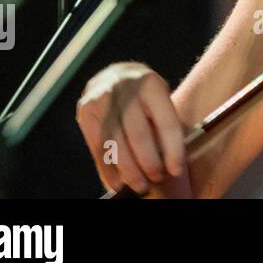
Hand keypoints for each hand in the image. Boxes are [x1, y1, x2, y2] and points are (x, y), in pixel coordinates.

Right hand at [76, 62, 187, 195]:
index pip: (166, 122)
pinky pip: (98, 147)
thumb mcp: (160, 101)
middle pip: (139, 135)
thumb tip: (172, 165)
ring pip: (116, 143)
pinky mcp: (86, 111)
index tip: (176, 170)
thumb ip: (164, 126)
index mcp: (152, 84)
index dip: (173, 150)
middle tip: (157, 179)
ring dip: (129, 171)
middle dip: (149, 163)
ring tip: (140, 186)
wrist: (115, 75)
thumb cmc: (145, 96)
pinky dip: (108, 170)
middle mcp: (126, 88)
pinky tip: (118, 182)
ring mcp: (103, 99)